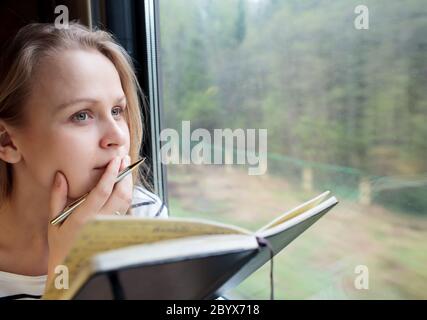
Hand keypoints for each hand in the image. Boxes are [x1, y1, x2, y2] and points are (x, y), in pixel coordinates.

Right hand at [46, 155, 132, 282]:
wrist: (73, 266)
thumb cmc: (61, 243)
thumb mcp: (53, 220)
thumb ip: (57, 197)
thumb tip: (60, 175)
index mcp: (83, 218)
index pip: (102, 192)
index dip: (110, 174)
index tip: (115, 160)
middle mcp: (101, 222)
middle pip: (121, 194)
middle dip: (124, 174)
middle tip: (124, 157)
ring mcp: (112, 226)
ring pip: (127, 201)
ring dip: (128, 182)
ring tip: (124, 167)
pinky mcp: (118, 229)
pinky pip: (126, 208)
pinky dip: (127, 193)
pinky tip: (123, 183)